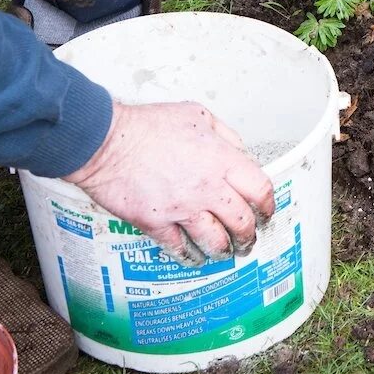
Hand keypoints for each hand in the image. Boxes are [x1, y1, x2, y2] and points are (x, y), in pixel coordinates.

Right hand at [64, 102, 275, 266]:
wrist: (105, 140)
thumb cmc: (147, 125)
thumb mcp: (199, 115)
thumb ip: (225, 136)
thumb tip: (240, 153)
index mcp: (221, 160)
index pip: (260, 190)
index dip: (268, 205)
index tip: (267, 211)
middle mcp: (207, 188)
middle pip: (242, 221)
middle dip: (250, 234)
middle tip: (250, 238)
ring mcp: (182, 208)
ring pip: (215, 240)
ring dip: (225, 250)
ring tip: (227, 252)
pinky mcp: (156, 222)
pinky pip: (180, 248)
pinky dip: (191, 256)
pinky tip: (195, 258)